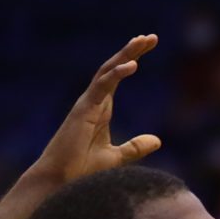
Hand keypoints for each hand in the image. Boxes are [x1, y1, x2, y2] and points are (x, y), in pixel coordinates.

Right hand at [27, 36, 162, 187]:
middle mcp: (93, 102)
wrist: (61, 181)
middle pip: (113, 69)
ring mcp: (86, 104)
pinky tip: (132, 64)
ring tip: (141, 42)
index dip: (131, 60)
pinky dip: (116, 75)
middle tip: (149, 37)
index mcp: (100, 108)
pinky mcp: (82, 111)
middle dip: (131, 51)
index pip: (117, 77)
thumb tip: (158, 140)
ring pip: (107, 73)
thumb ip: (136, 147)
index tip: (148, 45)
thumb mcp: (118, 157)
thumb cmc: (82, 170)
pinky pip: (101, 88)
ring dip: (125, 56)